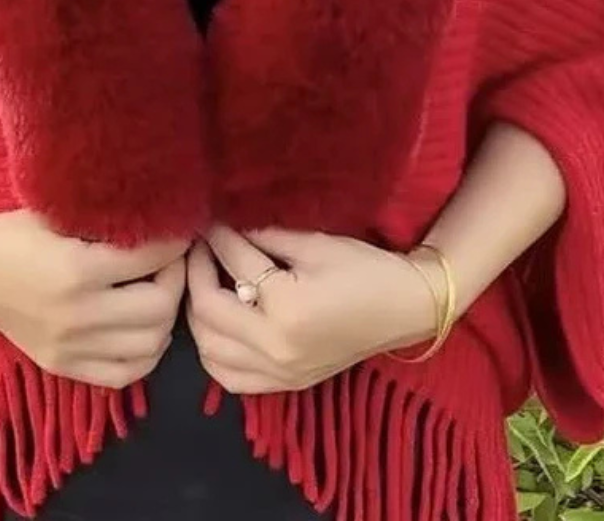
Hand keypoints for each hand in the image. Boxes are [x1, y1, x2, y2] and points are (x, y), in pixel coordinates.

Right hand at [0, 209, 188, 389]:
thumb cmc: (12, 231)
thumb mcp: (58, 212)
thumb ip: (107, 217)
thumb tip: (161, 213)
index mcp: (76, 270)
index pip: (151, 258)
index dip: (174, 241)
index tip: (179, 228)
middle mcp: (76, 315)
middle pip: (159, 307)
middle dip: (176, 278)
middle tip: (173, 259)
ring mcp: (69, 347)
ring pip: (151, 344)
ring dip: (165, 315)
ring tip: (160, 289)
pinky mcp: (62, 366)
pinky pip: (125, 374)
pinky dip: (146, 351)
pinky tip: (144, 325)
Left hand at [186, 226, 437, 394]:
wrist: (407, 307)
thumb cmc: (365, 269)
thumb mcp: (314, 243)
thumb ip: (264, 235)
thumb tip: (224, 224)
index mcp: (286, 309)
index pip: (235, 264)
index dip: (218, 236)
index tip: (207, 219)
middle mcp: (276, 348)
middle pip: (208, 312)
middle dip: (196, 273)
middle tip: (199, 248)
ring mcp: (280, 373)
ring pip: (210, 351)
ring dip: (198, 315)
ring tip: (205, 283)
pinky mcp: (286, 384)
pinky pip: (229, 378)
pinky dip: (213, 353)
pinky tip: (217, 326)